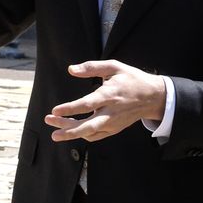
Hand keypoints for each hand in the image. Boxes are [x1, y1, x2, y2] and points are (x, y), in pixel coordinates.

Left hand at [45, 60, 166, 142]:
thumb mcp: (114, 67)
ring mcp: (113, 123)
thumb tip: (71, 70)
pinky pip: (95, 136)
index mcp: (110, 95)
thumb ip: (91, 67)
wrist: (152, 97)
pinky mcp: (114, 129)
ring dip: (71, 133)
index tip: (55, 110)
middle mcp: (111, 112)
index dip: (71, 108)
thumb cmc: (131, 79)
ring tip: (54, 131)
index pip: (88, 104)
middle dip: (67, 128)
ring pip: (89, 133)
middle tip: (49, 123)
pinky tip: (70, 129)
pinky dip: (82, 134)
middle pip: (87, 125)